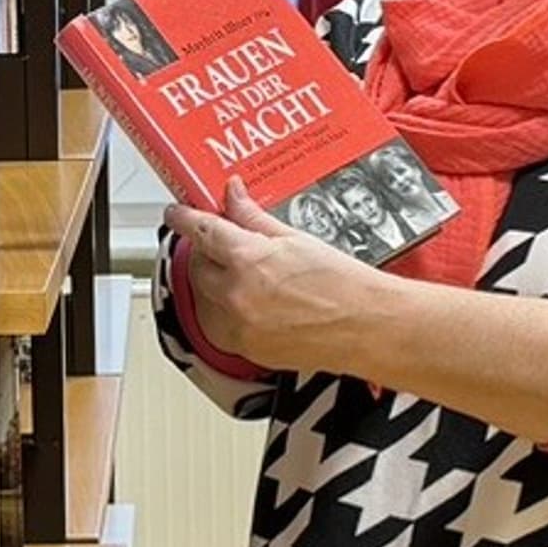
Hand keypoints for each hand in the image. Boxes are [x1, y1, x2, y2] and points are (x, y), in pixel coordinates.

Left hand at [164, 179, 396, 379]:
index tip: (177, 213)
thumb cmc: (345, 286)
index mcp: (247, 260)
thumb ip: (254, 218)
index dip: (184, 217)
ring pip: (201, 296)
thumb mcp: (296, 238)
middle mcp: (236, 295)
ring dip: (210, 281)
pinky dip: (221, 310)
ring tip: (237, 273)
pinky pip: (216, 326)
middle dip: (204, 250)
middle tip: (221, 241)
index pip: (200, 230)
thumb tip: (234, 196)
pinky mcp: (246, 350)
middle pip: (196, 264)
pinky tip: (244, 301)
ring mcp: (239, 326)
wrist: (370, 327)